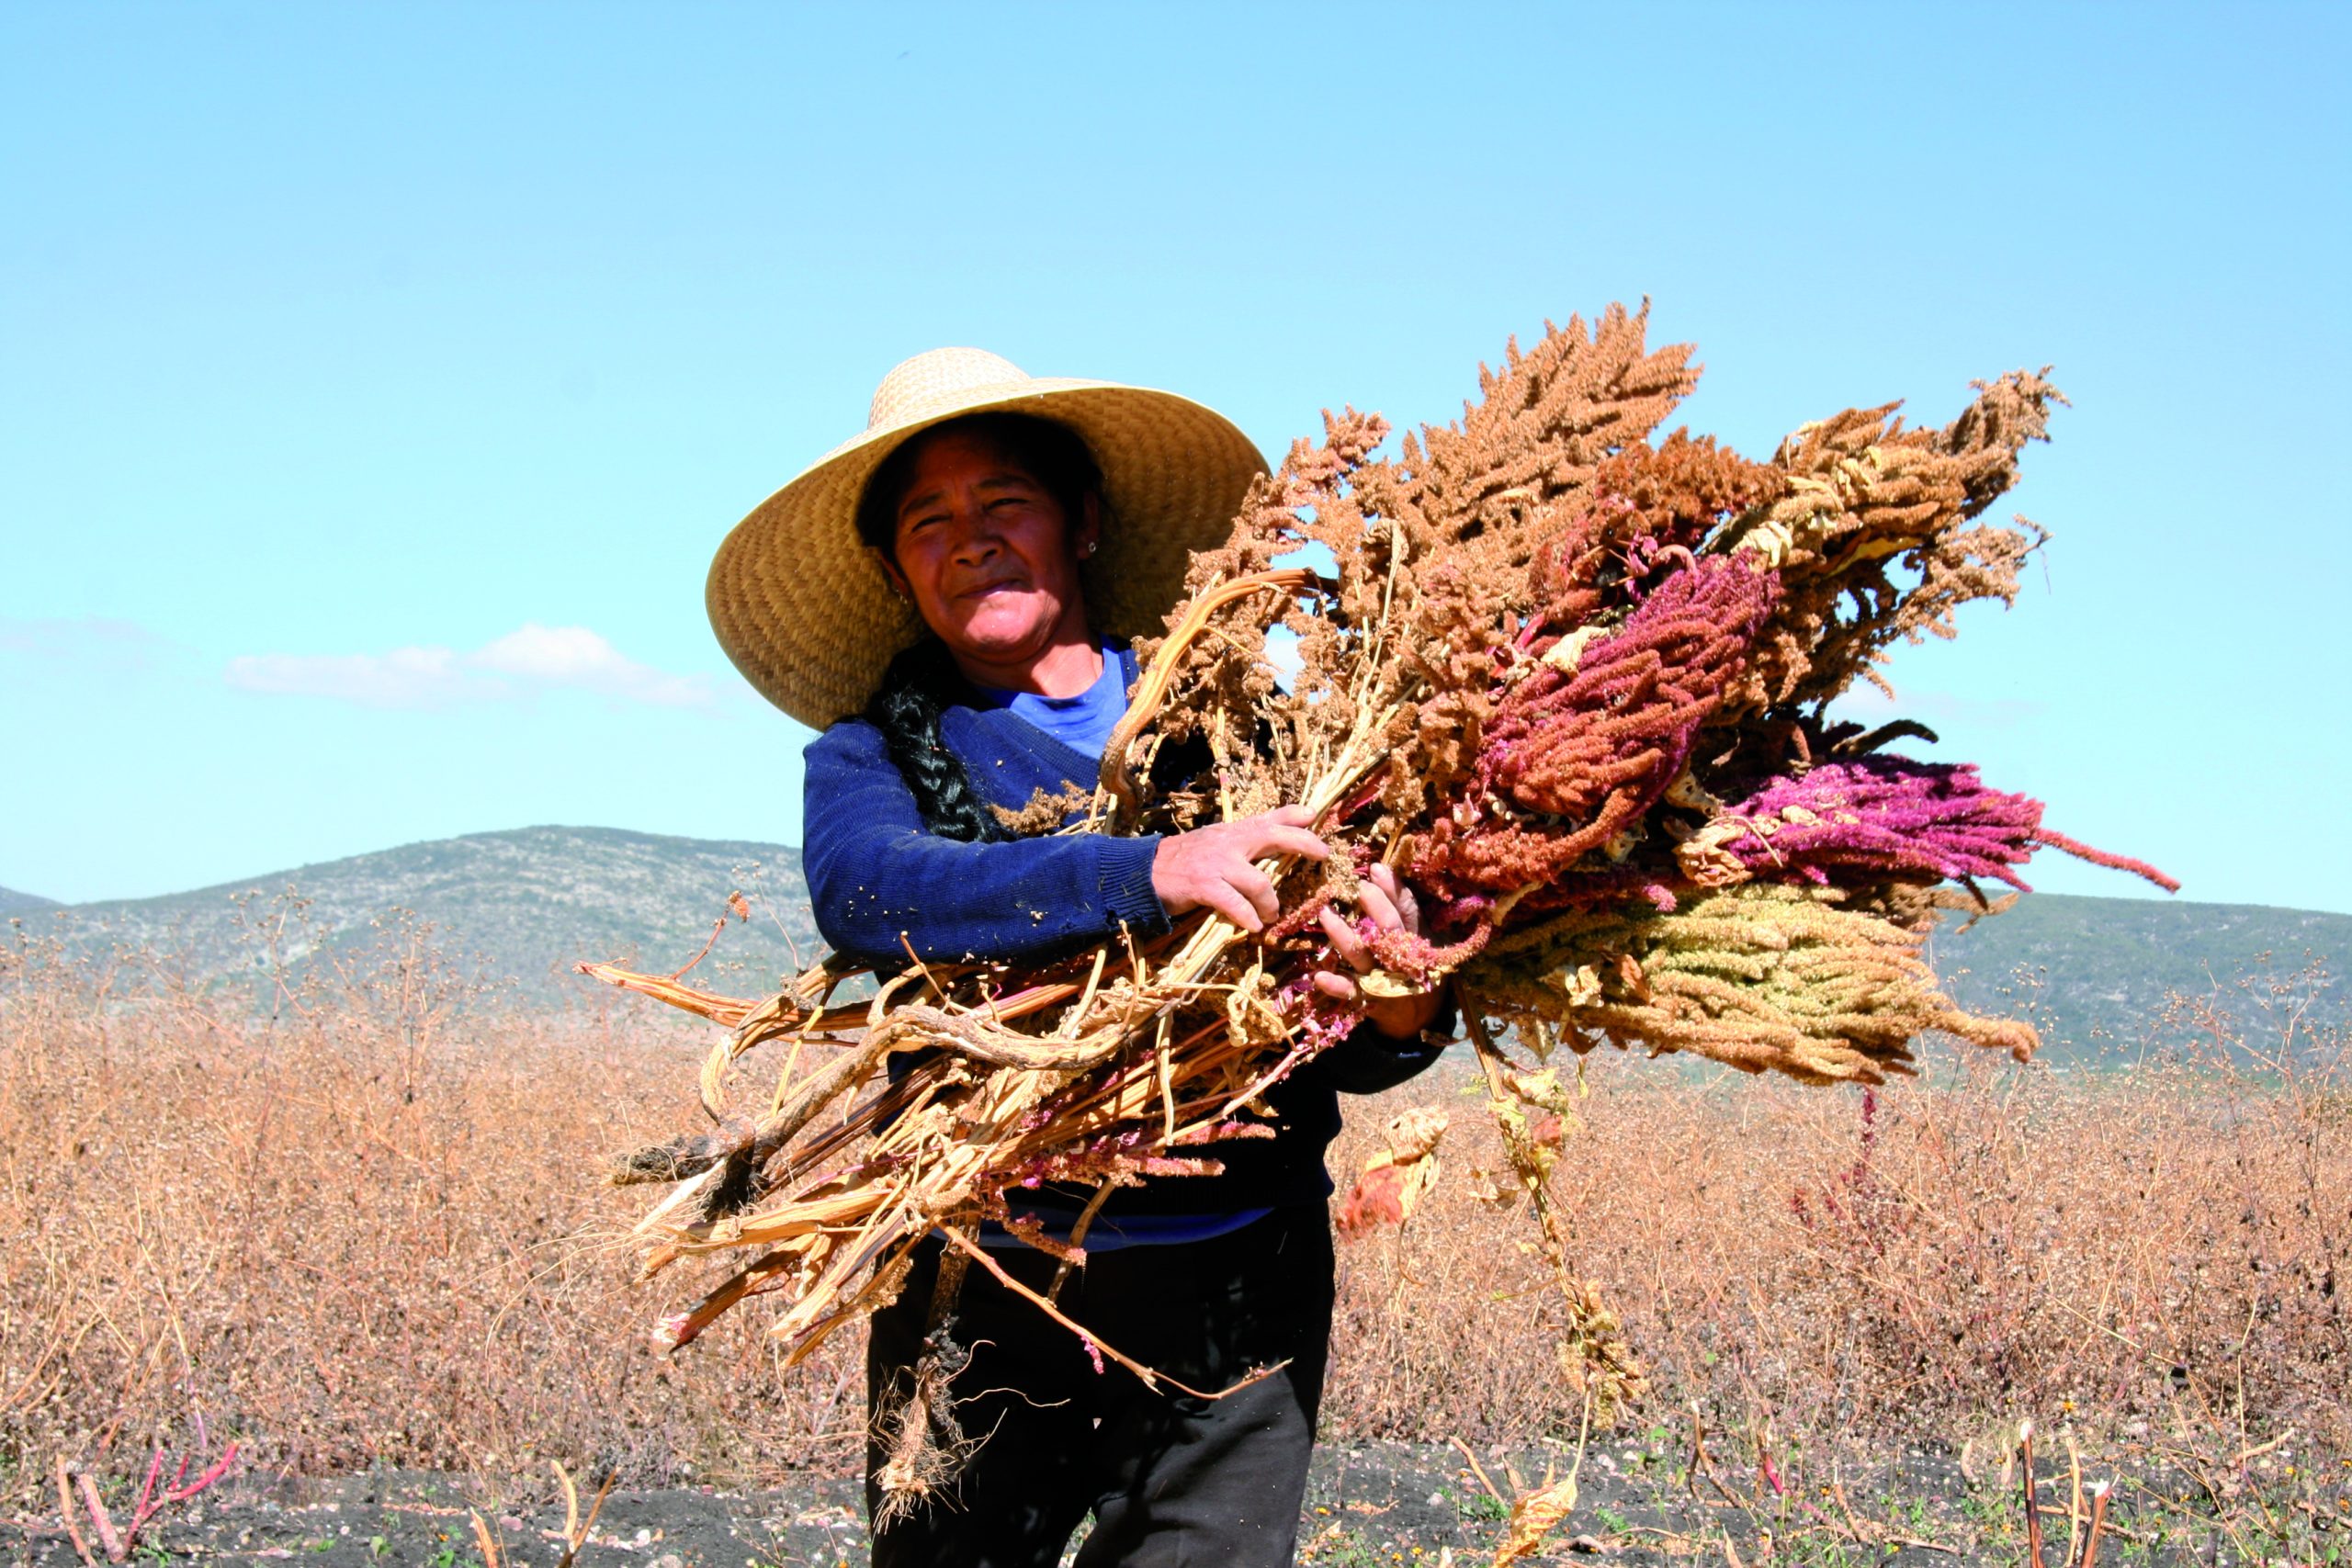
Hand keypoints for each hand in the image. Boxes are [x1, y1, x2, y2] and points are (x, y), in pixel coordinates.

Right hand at [1151, 805, 1330, 931]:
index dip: (1294, 815)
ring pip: (1259, 882)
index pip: (1268, 818)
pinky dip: (1248, 918)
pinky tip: (1253, 926)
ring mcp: (1216, 863)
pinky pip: (1235, 904)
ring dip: (1270, 903)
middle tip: (1323, 855)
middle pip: (1274, 837)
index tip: (1315, 816)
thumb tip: (1271, 841)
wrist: (1143, 873)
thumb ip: (1241, 842)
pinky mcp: (1204, 886)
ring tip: (1270, 915)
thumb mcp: (1214, 843)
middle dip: (1303, 843)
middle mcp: (1228, 842)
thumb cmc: (1182, 861)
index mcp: (1232, 832)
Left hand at [1314, 862, 1442, 1038]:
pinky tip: (1320, 975)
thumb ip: (1406, 907)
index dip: (1393, 890)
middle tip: (1358, 887)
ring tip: (1324, 914)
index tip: (1375, 868)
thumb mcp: (1422, 936)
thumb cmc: (1416, 962)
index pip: (1408, 911)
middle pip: (1389, 930)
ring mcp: (1381, 979)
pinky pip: (1349, 991)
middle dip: (1375, 907)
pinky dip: (1335, 985)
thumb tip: (1379, 868)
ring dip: (1343, 935)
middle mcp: (1400, 959)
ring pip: (1362, 955)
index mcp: (1418, 940)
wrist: (1418, 1013)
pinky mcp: (1366, 998)